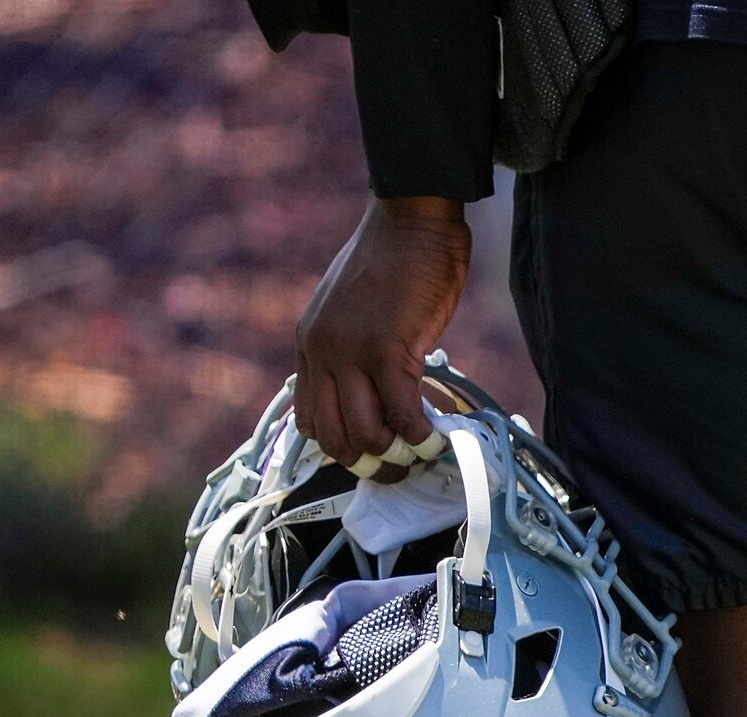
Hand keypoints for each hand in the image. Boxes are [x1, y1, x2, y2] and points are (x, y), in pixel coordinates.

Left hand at [295, 196, 471, 477]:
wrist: (411, 220)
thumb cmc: (395, 260)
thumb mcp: (352, 308)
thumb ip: (352, 347)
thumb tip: (375, 389)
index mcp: (310, 344)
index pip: (310, 421)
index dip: (342, 448)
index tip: (374, 454)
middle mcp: (322, 353)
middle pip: (335, 438)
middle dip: (369, 465)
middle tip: (401, 468)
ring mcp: (351, 354)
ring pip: (367, 435)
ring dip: (397, 455)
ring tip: (421, 451)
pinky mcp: (387, 352)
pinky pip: (403, 415)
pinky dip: (421, 435)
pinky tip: (437, 433)